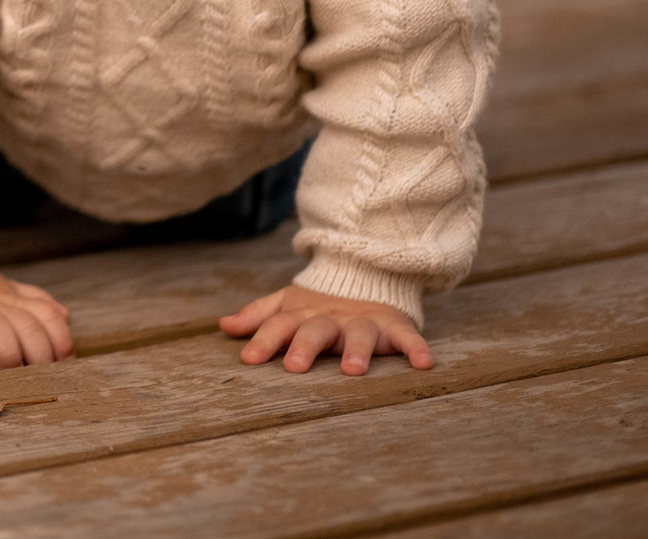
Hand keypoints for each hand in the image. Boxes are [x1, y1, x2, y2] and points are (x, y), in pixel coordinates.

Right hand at [0, 272, 73, 367]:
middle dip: (39, 354)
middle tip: (39, 381)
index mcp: (10, 297)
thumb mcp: (4, 291)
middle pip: (25, 323)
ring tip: (9, 373)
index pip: (47, 314)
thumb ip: (34, 301)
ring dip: (7, 351)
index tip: (63, 366)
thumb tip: (65, 315)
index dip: (61, 340)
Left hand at [221, 285, 432, 374]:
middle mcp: (331, 318)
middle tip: (294, 367)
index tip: (248, 359)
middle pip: (316, 330)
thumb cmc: (318, 305)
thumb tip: (223, 326)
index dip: (263, 341)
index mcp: (303, 315)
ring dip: (357, 350)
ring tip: (353, 370)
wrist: (364, 276)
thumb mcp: (287, 306)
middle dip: (304, 346)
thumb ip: (258, 316)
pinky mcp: (393, 323)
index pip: (279, 325)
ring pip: (360, 334)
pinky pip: (407, 335)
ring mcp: (363, 320)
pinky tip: (424, 363)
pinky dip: (416, 347)